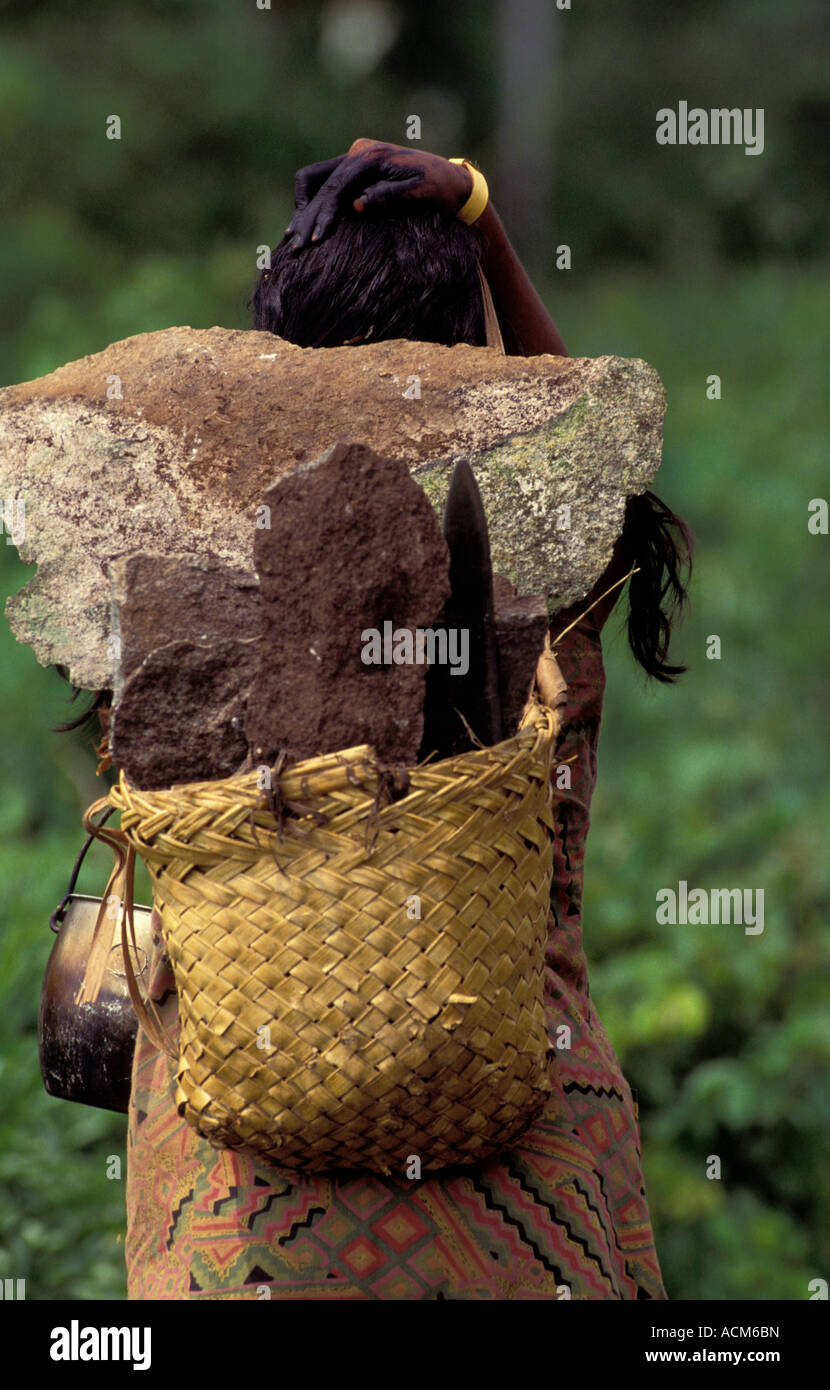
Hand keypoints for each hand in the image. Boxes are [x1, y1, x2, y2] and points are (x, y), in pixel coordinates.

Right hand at [285, 139, 473, 249]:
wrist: (452, 179)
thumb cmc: (439, 189)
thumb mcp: (419, 193)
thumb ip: (388, 197)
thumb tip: (356, 204)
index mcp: (371, 157)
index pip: (336, 187)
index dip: (323, 214)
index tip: (314, 240)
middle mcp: (358, 153)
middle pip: (319, 184)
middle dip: (307, 216)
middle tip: (295, 247)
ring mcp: (354, 158)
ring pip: (314, 179)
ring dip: (303, 207)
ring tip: (292, 237)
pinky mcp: (355, 169)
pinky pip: (324, 182)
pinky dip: (313, 202)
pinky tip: (305, 225)